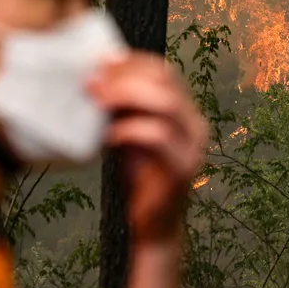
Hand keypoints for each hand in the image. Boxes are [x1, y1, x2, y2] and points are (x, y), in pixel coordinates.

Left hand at [89, 53, 207, 243]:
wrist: (155, 225)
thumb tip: (97, 77)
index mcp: (185, 111)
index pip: (164, 71)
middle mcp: (195, 124)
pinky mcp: (183, 168)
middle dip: (126, 76)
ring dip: (127, 96)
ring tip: (97, 99)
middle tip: (93, 81)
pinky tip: (108, 135)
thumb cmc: (142, 176)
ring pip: (165, 104)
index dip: (133, 62)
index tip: (101, 62)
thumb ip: (126, 108)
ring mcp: (193, 146)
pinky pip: (158, 137)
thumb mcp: (132, 133)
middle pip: (166, 81)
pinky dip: (130, 130)